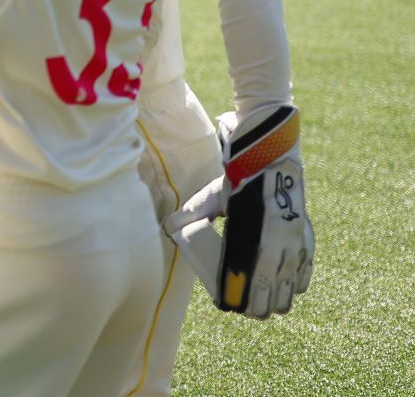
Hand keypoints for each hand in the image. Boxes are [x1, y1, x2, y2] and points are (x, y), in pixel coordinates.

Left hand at [166, 105, 313, 317]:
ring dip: (280, 299)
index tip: (234, 308)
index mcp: (251, 244)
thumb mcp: (210, 199)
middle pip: (271, 296)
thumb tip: (167, 227)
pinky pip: (305, 272)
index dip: (242, 304)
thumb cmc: (237, 184)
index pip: (249, 289)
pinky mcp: (308, 241)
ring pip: (291, 289)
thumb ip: (189, 214)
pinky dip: (297, 283)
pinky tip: (291, 288)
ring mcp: (296, 247)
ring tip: (270, 304)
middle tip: (250, 310)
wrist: (272, 164)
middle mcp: (277, 250)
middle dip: (260, 307)